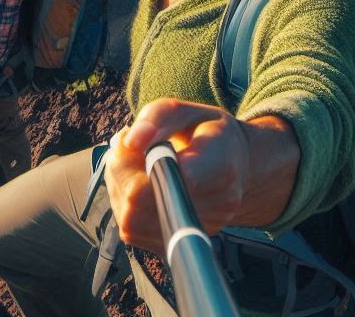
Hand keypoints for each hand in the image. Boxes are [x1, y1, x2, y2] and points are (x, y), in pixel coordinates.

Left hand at [104, 99, 258, 254]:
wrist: (234, 169)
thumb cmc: (207, 135)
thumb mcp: (188, 111)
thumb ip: (159, 117)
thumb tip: (128, 141)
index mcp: (223, 164)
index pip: (178, 176)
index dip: (144, 162)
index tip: (136, 143)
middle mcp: (217, 205)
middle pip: (143, 200)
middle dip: (122, 171)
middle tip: (128, 148)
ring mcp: (198, 229)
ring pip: (132, 220)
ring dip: (120, 188)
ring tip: (134, 165)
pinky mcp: (179, 244)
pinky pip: (133, 231)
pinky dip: (125, 206)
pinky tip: (138, 184)